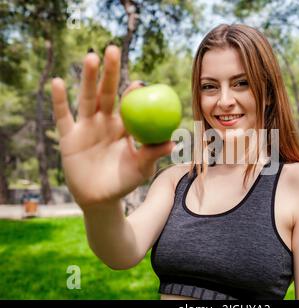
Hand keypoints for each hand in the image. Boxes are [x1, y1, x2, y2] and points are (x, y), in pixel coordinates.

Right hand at [51, 45, 173, 206]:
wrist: (101, 199)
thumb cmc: (125, 182)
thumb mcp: (141, 168)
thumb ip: (153, 154)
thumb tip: (173, 142)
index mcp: (124, 127)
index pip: (128, 103)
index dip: (133, 91)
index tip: (140, 82)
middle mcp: (105, 122)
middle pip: (107, 92)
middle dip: (110, 72)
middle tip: (114, 49)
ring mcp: (86, 127)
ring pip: (86, 98)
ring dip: (88, 78)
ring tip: (92, 56)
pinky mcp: (69, 137)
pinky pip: (63, 117)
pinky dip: (60, 101)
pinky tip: (58, 82)